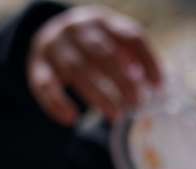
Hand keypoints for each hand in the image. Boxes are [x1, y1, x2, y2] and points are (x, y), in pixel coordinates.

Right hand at [28, 5, 161, 124]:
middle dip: (122, 80)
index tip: (157, 86)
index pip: (130, 37)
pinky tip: (71, 119)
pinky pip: (44, 84)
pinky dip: (56, 102)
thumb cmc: (96, 43)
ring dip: (97, 94)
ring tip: (115, 115)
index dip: (147, 60)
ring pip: (75, 69)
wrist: (51, 34)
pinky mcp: (37, 66)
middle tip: (136, 103)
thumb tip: (159, 86)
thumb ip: (137, 57)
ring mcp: (54, 46)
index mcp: (103, 21)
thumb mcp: (116, 41)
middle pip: (102, 53)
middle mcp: (76, 29)